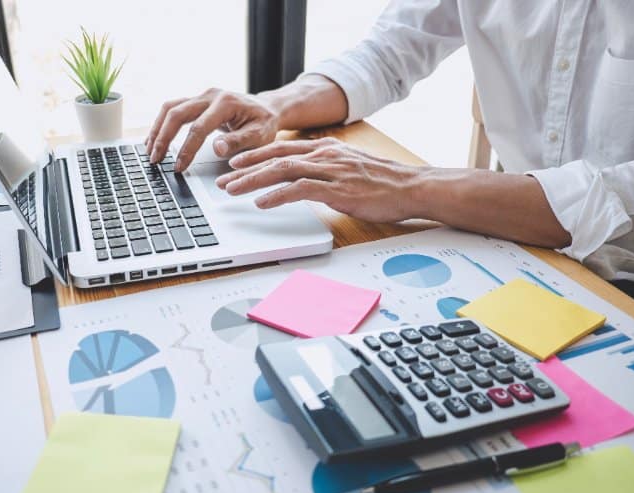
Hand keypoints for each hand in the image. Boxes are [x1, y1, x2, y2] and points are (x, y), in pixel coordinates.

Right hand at [145, 88, 280, 171]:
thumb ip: (238, 142)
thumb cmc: (264, 123)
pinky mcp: (197, 100)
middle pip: (177, 113)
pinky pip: (173, 109)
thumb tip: (216, 149)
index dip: (186, 149)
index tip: (178, 167)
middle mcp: (210, 95)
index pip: (198, 128)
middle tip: (155, 160)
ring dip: (157, 129)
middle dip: (163, 138)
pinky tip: (155, 139)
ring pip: (170, 108)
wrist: (267, 108)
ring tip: (149, 150)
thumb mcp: (259, 136)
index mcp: (225, 103)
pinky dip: (162, 124)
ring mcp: (202, 96)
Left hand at [215, 138, 425, 222]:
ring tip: (232, 190)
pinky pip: (299, 190)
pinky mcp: (337, 189)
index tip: (235, 164)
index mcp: (325, 149)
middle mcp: (324, 155)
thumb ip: (325, 169)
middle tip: (222, 179)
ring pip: (281, 171)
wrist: (411, 187)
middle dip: (245, 168)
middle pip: (275, 157)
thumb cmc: (383, 182)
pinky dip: (277, 196)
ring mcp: (330, 171)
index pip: (282, 148)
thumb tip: (305, 178)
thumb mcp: (349, 168)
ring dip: (253, 181)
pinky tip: (262, 203)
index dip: (255, 155)